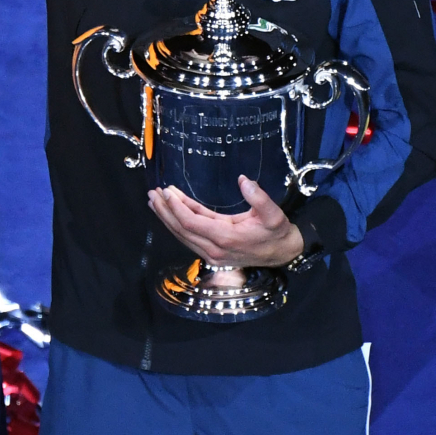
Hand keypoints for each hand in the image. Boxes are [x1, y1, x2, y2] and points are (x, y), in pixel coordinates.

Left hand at [147, 176, 304, 267]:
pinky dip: (176, 224)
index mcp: (226, 238)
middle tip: (152, 193)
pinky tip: (169, 213)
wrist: (283, 254)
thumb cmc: (277, 233)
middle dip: (165, 211)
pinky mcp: (211, 254)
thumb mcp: (274, 215)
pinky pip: (189, 238)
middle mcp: (214, 249)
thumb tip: (244, 180)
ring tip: (154, 201)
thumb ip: (259, 198)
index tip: (166, 191)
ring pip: (182, 235)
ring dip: (167, 218)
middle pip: (181, 229)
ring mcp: (211, 254)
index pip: (191, 222)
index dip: (176, 207)